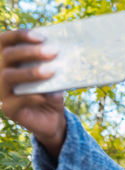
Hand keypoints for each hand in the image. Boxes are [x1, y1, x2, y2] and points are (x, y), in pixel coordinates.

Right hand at [0, 30, 65, 156]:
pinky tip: (45, 95)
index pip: (6, 41)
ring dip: (30, 72)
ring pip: (8, 76)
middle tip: (53, 52)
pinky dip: (31, 96)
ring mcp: (3, 92)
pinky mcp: (9, 109)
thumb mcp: (56, 78)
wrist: (53, 119)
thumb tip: (59, 58)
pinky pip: (16, 101)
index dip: (20, 36)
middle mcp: (2, 73)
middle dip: (30, 52)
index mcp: (10, 61)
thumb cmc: (53, 92)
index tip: (42, 37)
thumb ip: (54, 68)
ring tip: (51, 71)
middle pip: (8, 56)